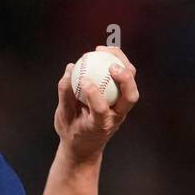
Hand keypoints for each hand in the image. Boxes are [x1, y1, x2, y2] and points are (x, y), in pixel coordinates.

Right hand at [55, 45, 139, 163]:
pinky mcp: (121, 99)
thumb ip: (65, 95)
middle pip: (130, 96)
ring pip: (130, 85)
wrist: (83, 144)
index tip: (83, 80)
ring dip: (123, 64)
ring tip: (104, 50)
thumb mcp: (63, 117)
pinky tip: (103, 51)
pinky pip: (123, 79)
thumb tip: (69, 69)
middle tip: (110, 65)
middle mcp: (116, 117)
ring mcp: (121, 108)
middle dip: (124, 79)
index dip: (94, 94)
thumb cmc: (72, 131)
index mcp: (100, 125)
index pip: (101, 109)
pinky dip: (116, 62)